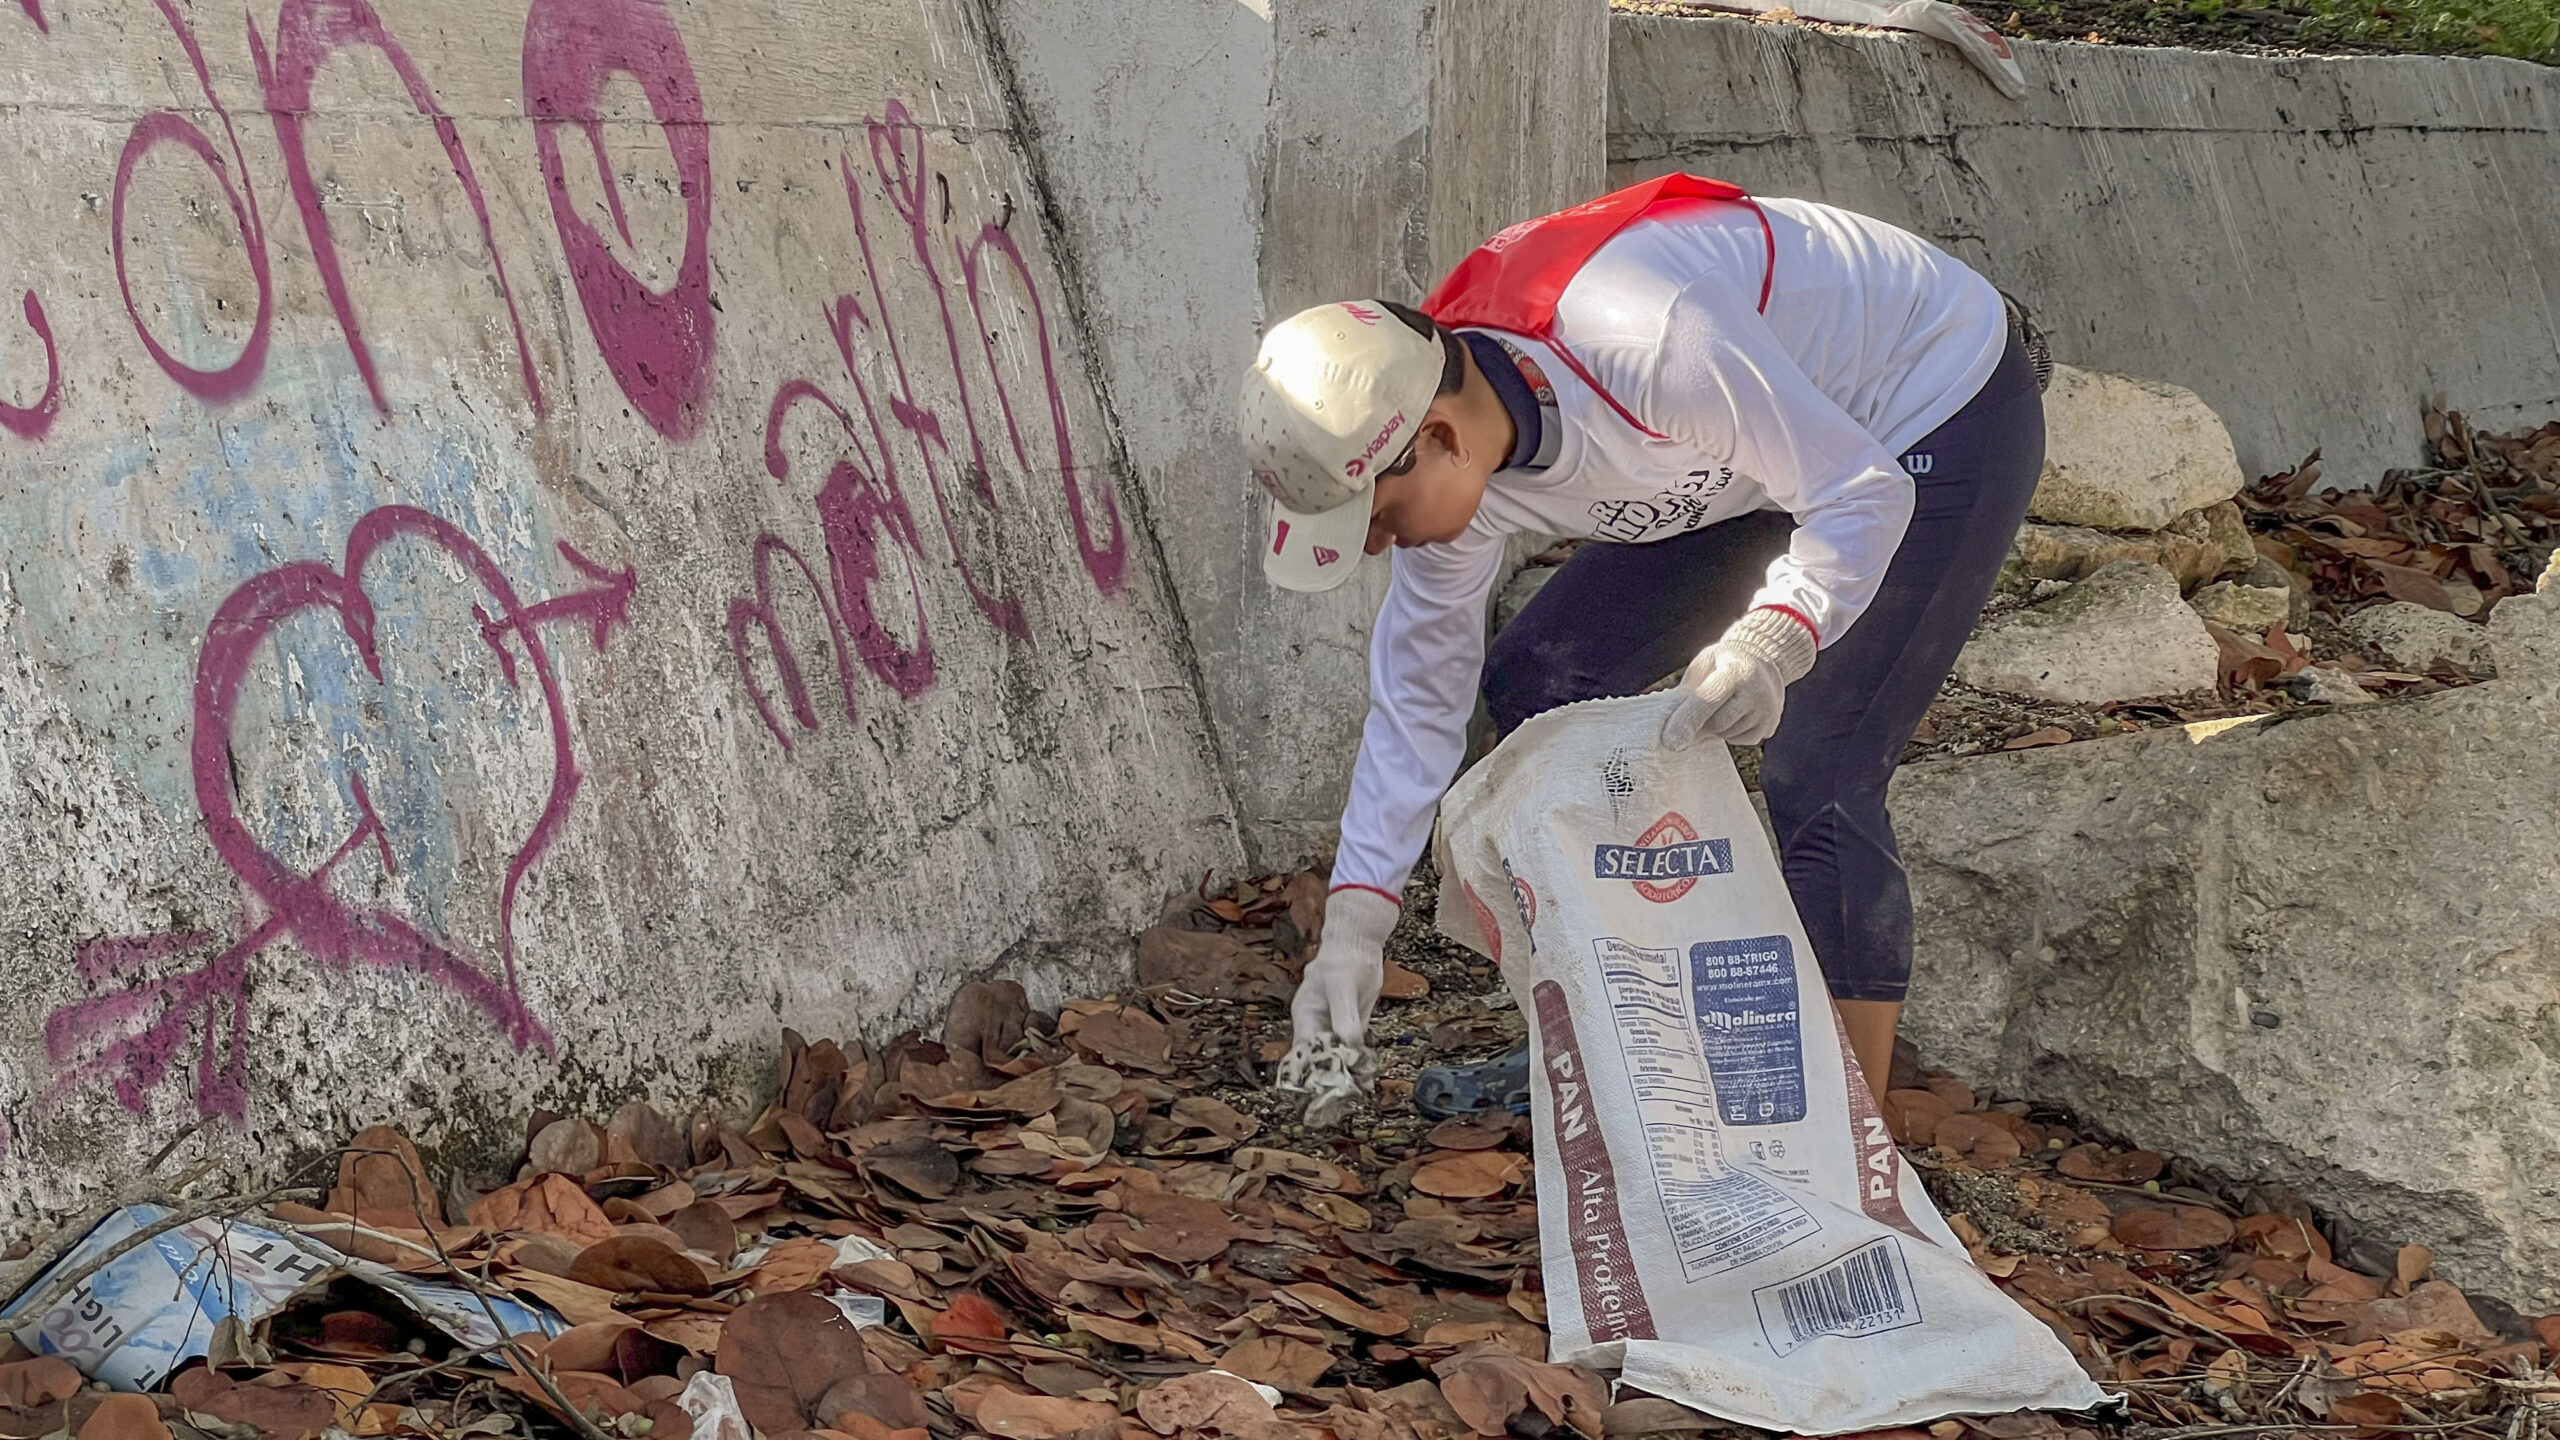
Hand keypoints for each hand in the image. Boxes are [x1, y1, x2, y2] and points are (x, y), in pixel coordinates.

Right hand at [1275, 886, 1400, 1126]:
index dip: (1312, 1072)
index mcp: (1306, 1017)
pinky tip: (1368, 1077)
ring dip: (1348, 1073)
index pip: (1304, 1052)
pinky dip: (1360, 1062)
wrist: (1358, 943)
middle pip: (1320, 1059)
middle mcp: (1318, 1025)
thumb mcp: (1342, 988)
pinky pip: (1355, 1048)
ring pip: (1339, 1056)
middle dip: (1331, 1078)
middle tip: (1342, 1100)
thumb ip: (1344, 1017)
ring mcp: (1336, 1025)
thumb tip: (1348, 1046)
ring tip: (1359, 1093)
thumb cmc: (1343, 961)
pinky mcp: (1354, 1023)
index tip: (1322, 1091)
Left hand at [1662, 606, 1818, 749]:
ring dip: (1715, 728)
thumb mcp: (1703, 666)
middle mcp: (1755, 692)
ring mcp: (1766, 711)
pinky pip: (1740, 739)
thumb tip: (1667, 721)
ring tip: (1719, 707)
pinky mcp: (1769, 726)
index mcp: (1734, 671)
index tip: (1670, 742)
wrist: (1760, 661)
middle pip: (1717, 724)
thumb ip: (1688, 690)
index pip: (1707, 701)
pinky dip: (1730, 732)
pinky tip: (1733, 714)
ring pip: (1728, 734)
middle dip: (1698, 726)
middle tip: (1686, 721)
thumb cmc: (1721, 664)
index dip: (1686, 721)